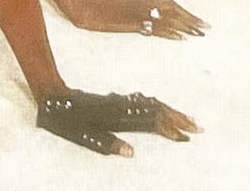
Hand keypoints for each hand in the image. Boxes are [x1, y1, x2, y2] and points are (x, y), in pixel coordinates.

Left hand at [37, 91, 200, 155]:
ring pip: (150, 104)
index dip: (169, 127)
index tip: (186, 136)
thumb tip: (132, 153)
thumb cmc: (65, 118)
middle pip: (156, 108)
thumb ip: (107, 143)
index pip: (150, 119)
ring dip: (170, 111)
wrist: (51, 96)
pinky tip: (162, 111)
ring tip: (187, 120)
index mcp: (117, 114)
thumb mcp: (82, 134)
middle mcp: (121, 105)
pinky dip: (156, 108)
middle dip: (178, 118)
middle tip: (198, 128)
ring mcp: (118, 102)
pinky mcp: (114, 102)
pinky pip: (141, 103)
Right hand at [72, 0, 207, 38]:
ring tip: (199, 34)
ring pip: (167, 19)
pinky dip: (169, 33)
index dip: (184, 11)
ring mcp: (137, 13)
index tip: (197, 19)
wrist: (82, 7)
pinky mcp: (131, 24)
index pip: (169, 3)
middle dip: (190, 19)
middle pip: (173, 10)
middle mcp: (141, 2)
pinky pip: (155, 28)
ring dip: (185, 26)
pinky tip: (180, 38)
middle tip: (205, 27)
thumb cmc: (95, 0)